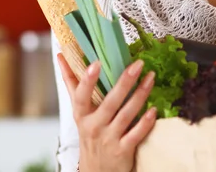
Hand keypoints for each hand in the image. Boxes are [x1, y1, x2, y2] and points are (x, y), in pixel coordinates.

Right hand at [57, 53, 156, 171]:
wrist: (96, 171)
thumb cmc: (89, 134)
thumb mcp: (78, 111)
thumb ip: (71, 83)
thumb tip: (61, 56)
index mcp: (81, 114)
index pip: (81, 96)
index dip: (87, 80)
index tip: (96, 63)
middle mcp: (94, 126)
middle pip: (110, 102)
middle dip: (124, 82)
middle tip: (137, 64)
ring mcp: (109, 139)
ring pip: (126, 115)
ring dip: (140, 95)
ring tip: (150, 77)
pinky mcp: (123, 151)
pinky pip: (136, 134)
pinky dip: (146, 122)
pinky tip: (154, 109)